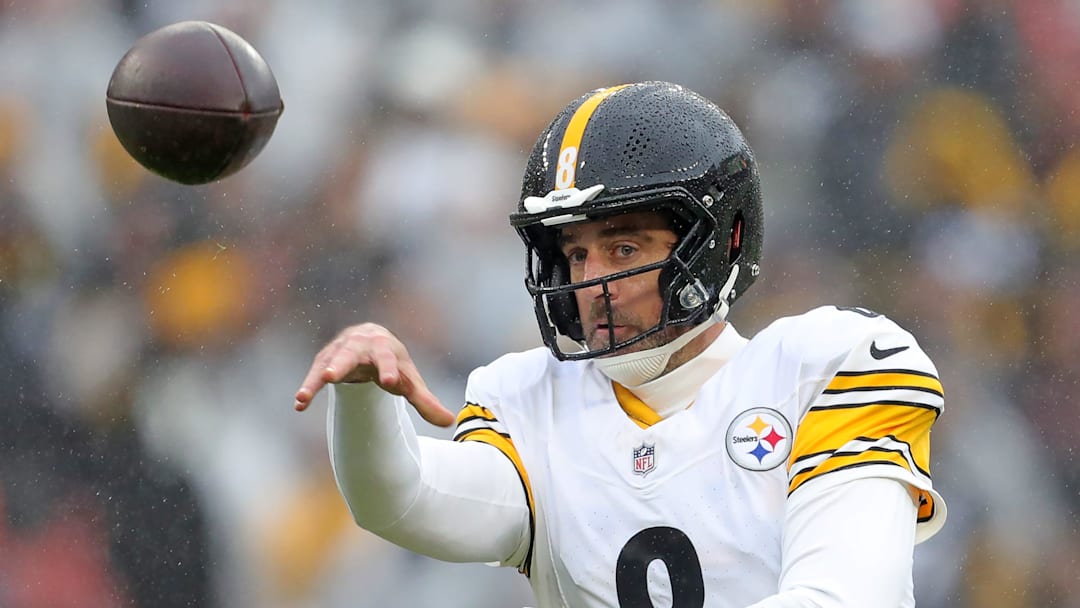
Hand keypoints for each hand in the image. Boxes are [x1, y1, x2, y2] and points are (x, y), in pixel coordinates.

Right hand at [293, 323, 454, 426]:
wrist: (373, 340)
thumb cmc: (393, 364)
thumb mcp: (410, 381)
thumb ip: (425, 402)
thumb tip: (450, 422)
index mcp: (385, 349)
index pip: (388, 359)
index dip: (390, 370)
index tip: (392, 383)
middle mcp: (360, 345)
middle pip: (351, 354)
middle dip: (341, 364)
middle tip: (331, 375)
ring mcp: (340, 351)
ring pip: (327, 362)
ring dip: (316, 377)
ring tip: (303, 396)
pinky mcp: (326, 359)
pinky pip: (315, 372)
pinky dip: (308, 386)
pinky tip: (299, 404)